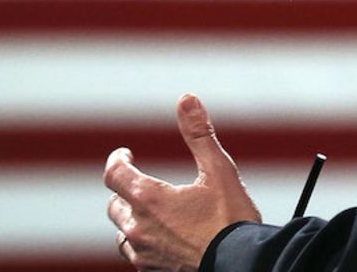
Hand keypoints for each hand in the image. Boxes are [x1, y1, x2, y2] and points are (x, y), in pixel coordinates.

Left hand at [105, 94, 261, 270]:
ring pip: (123, 235)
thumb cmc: (231, 223)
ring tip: (150, 214)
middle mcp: (139, 229)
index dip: (117, 160)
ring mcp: (145, 255)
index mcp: (149, 199)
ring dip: (132, 221)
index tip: (125, 155)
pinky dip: (145, 244)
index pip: (114, 174)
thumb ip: (199, 134)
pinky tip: (163, 239)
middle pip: (114, 205)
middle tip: (140, 183)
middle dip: (125, 191)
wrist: (243, 266)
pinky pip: (137, 257)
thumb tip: (187, 101)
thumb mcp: (219, 170)